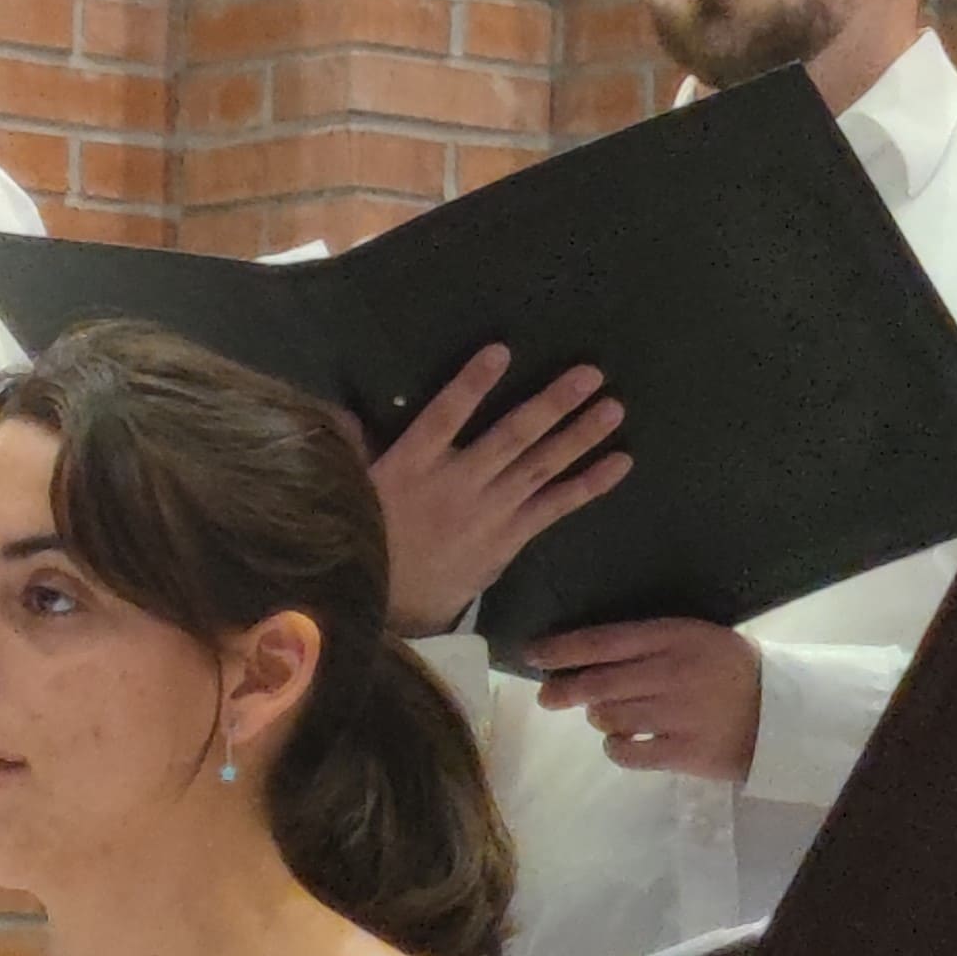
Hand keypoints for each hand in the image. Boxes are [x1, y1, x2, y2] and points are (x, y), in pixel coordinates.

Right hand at [371, 349, 630, 637]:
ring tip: (614, 408)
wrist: (382, 605)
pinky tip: (619, 462)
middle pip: (512, 436)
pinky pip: (555, 507)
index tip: (501, 350)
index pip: (444, 414)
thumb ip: (352, 442)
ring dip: (580, 435)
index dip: (472, 384)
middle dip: (553, 403)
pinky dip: (589, 485)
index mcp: (412, 464)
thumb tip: (336, 408)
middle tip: (591, 373)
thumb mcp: (350, 485)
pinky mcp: (510, 539)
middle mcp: (457, 484)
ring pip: (541, 466)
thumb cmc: (369, 533)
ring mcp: (489, 513)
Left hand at [524, 619, 761, 781]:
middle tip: (548, 697)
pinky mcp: (682, 752)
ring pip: (608, 718)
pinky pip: (627, 752)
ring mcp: (676, 714)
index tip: (533, 654)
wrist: (782, 713)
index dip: (563, 649)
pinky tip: (624, 742)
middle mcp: (670, 672)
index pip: (604, 640)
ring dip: (600, 718)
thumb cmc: (733, 670)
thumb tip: (586, 657)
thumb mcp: (696, 638)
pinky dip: (617, 748)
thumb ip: (647, 644)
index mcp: (674, 636)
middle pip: (597, 683)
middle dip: (564, 690)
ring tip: (612, 717)